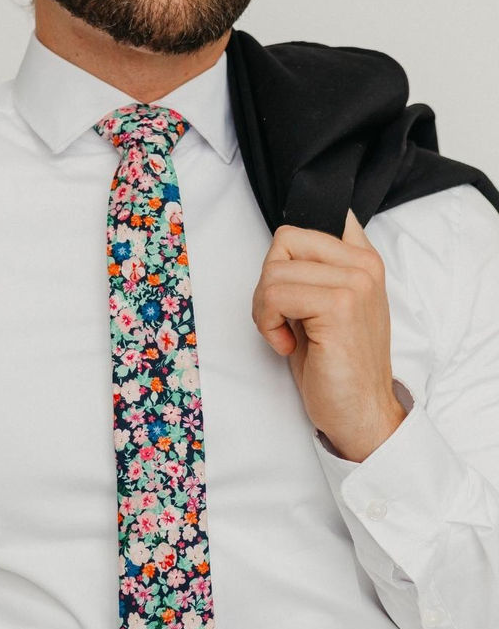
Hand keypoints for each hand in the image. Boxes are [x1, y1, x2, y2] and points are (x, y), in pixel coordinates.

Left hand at [252, 209, 406, 461]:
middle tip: (281, 318)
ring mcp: (355, 283)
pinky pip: (275, 296)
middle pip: (285, 241)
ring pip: (273, 272)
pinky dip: (268, 325)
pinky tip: (288, 345)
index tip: (291, 291)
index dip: (287, 254)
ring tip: (286, 335)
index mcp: (363, 259)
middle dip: (268, 282)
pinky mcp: (339, 306)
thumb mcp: (327, 306)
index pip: (317, 217)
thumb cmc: (338, 365)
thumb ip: (314, 272)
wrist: (361, 411)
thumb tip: (280, 252)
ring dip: (265, 309)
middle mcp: (364, 265)